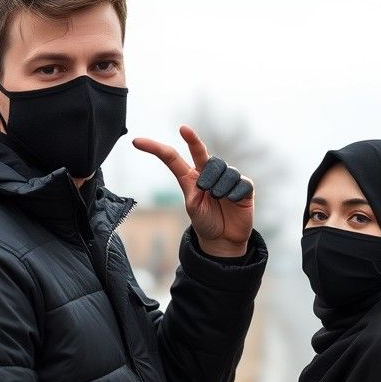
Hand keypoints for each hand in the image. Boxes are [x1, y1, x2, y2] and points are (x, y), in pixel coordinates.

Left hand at [133, 126, 253, 257]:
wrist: (223, 240)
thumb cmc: (205, 222)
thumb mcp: (193, 207)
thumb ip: (195, 190)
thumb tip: (210, 177)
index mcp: (191, 177)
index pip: (172, 157)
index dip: (156, 148)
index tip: (136, 141)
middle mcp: (208, 172)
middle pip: (205, 155)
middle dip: (206, 173)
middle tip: (206, 191)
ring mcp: (227, 177)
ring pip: (225, 169)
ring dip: (220, 187)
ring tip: (220, 200)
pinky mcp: (244, 185)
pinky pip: (240, 181)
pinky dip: (234, 193)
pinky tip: (233, 201)